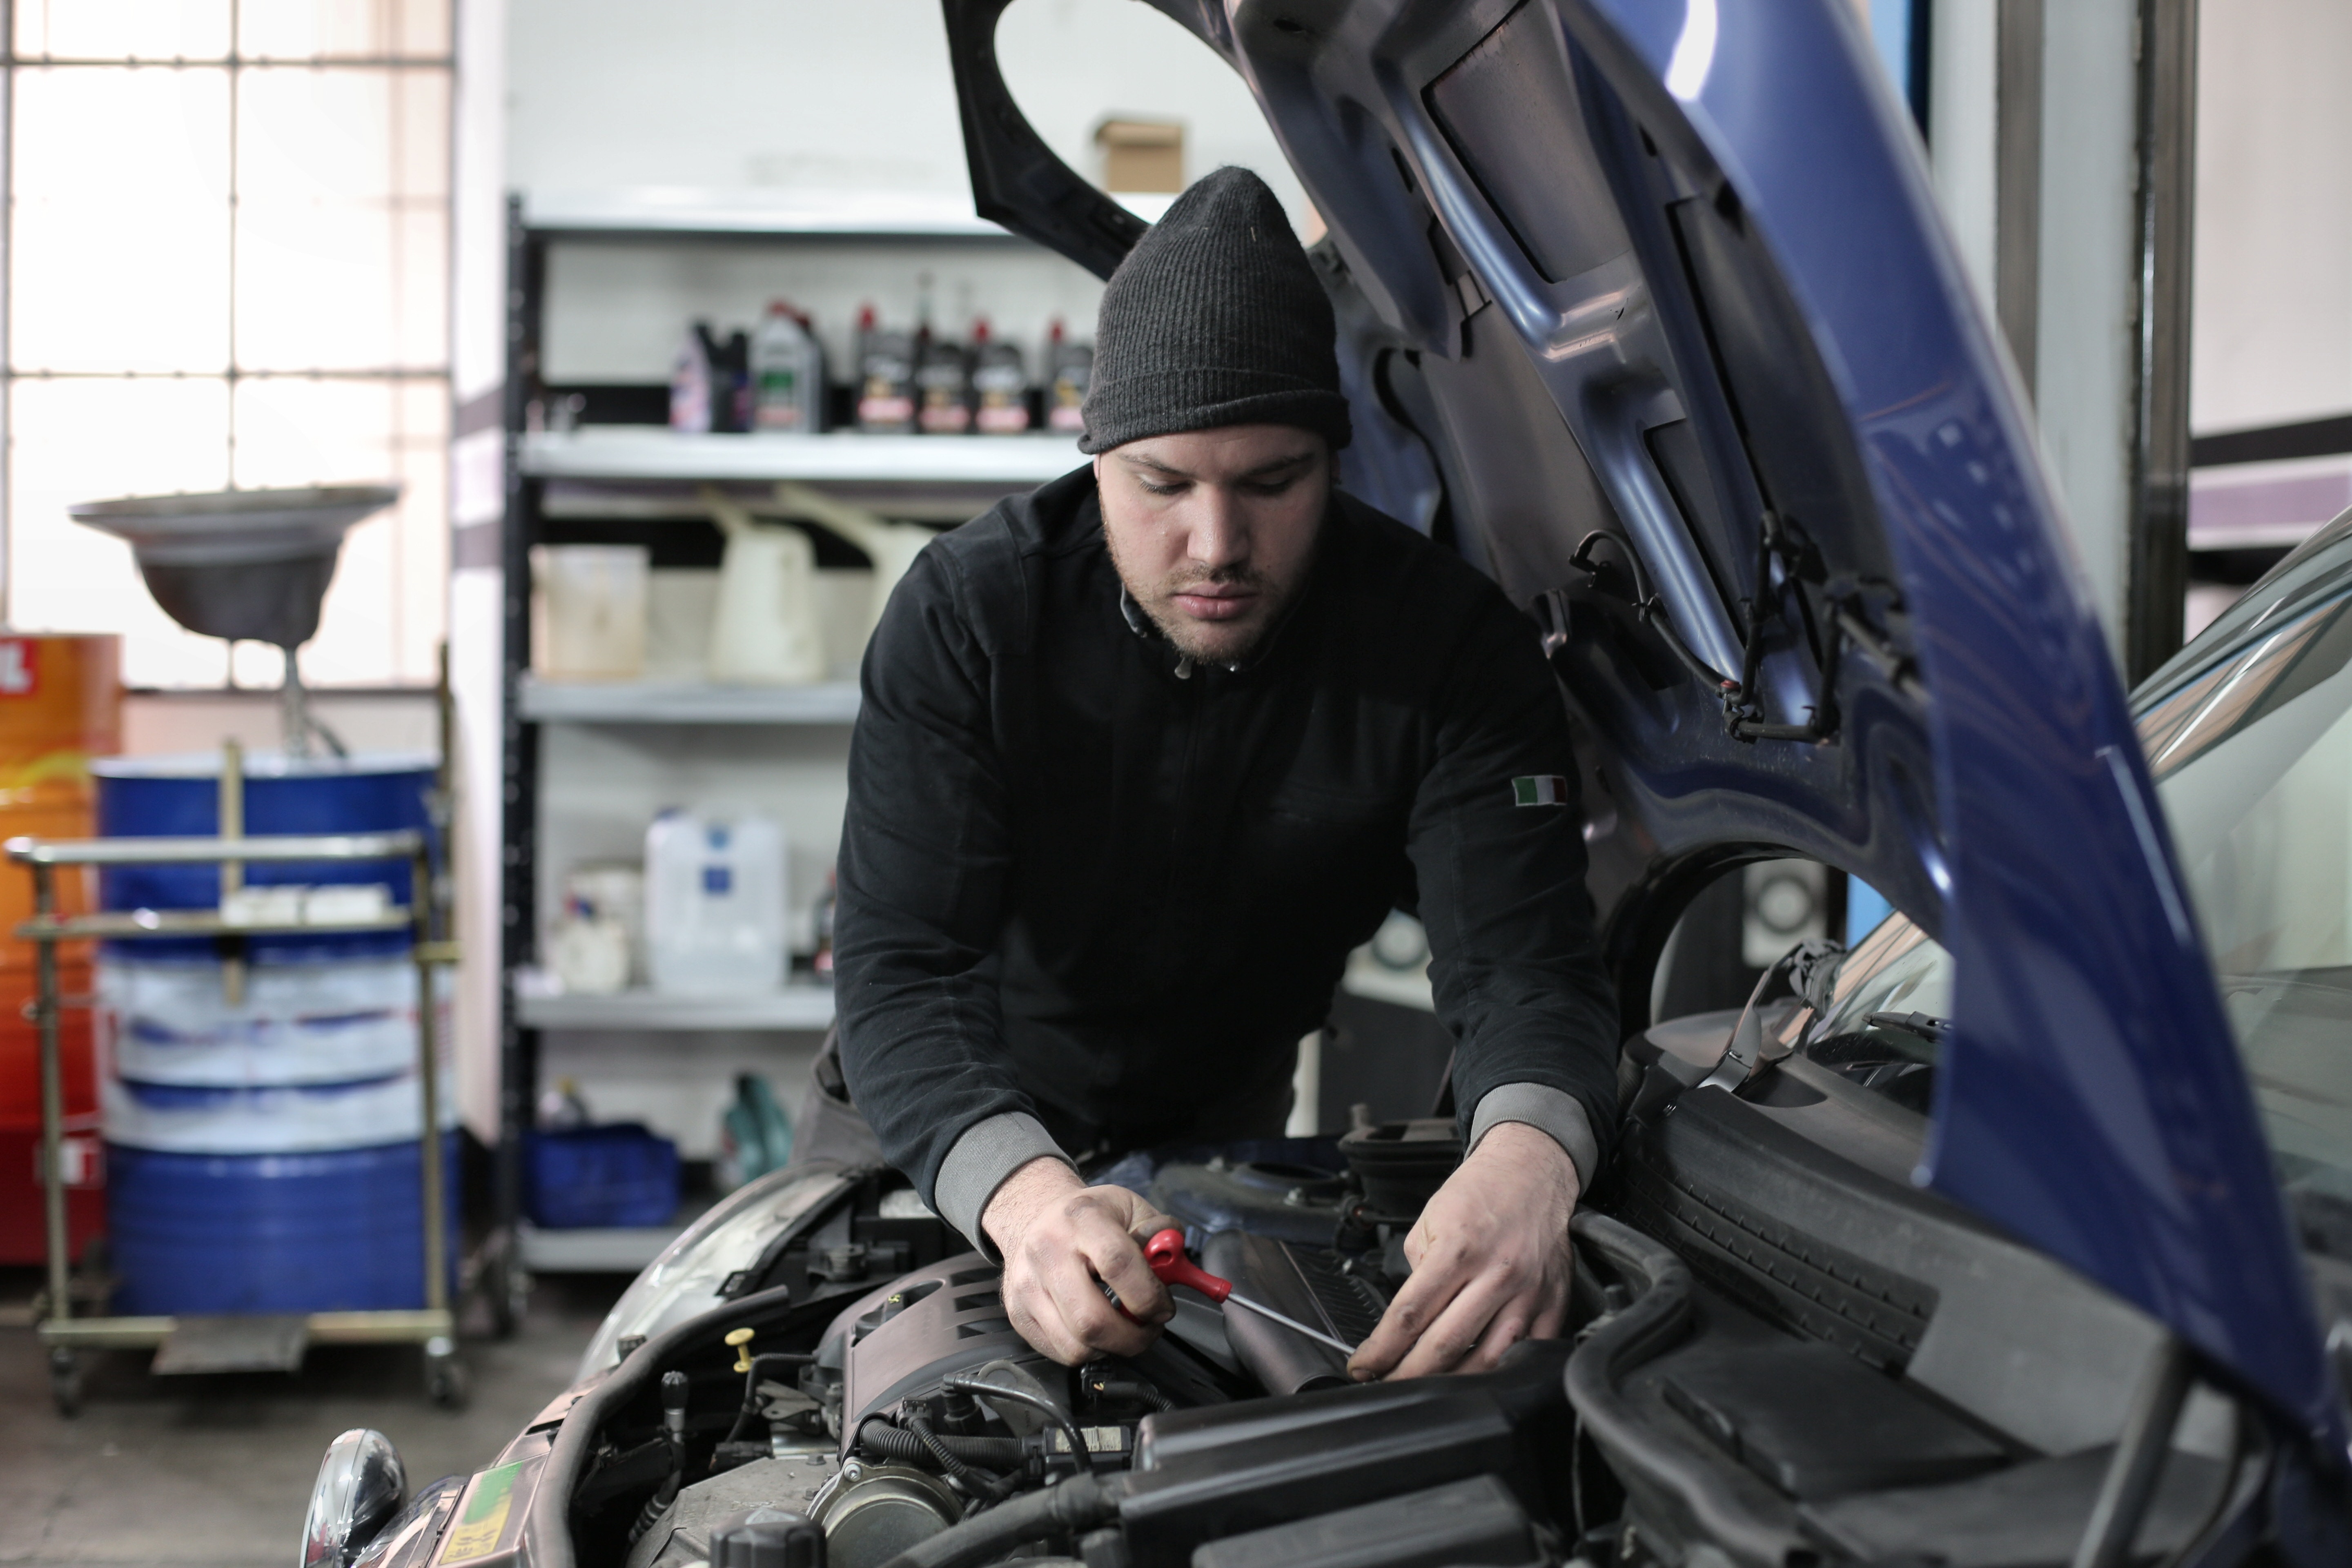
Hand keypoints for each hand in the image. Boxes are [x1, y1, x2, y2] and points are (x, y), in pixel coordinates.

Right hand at [984, 1157, 1178, 1364]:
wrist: (1035, 1214)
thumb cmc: (1088, 1215)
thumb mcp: (1131, 1208)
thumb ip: (1161, 1235)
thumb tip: (1173, 1267)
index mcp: (1080, 1218)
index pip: (1117, 1264)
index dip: (1149, 1296)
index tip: (1164, 1306)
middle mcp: (1047, 1251)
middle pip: (1092, 1320)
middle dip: (1133, 1338)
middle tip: (1149, 1327)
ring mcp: (1027, 1286)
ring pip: (1076, 1346)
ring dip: (1112, 1347)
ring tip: (1123, 1328)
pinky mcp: (1018, 1313)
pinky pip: (1060, 1353)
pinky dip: (1088, 1349)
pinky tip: (1097, 1327)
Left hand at [1347, 1121, 1578, 1380]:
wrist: (1531, 1172)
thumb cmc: (1479, 1194)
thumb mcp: (1430, 1221)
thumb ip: (1418, 1273)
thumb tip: (1407, 1322)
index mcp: (1458, 1250)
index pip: (1410, 1315)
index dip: (1381, 1350)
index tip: (1363, 1367)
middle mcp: (1497, 1274)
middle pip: (1445, 1346)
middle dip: (1407, 1375)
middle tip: (1385, 1387)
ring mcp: (1529, 1293)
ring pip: (1488, 1360)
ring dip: (1451, 1387)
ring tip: (1426, 1393)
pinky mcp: (1554, 1303)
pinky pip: (1529, 1353)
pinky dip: (1501, 1374)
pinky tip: (1477, 1382)